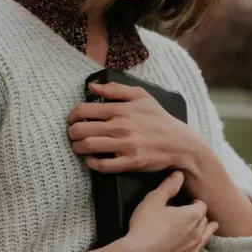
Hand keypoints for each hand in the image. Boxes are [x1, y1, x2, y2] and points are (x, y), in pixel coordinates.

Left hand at [67, 81, 201, 173]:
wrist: (180, 144)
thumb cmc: (159, 119)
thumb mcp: (142, 97)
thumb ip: (115, 90)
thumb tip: (92, 86)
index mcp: (121, 109)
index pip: (84, 110)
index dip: (72, 116)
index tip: (72, 120)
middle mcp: (121, 127)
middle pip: (81, 130)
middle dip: (71, 133)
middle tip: (73, 135)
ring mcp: (125, 146)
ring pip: (88, 146)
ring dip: (77, 148)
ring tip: (78, 147)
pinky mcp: (130, 162)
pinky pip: (102, 165)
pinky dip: (91, 163)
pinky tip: (91, 160)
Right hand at [121, 171, 217, 251]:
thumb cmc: (144, 228)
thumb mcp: (153, 200)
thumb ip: (168, 186)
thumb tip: (179, 175)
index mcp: (192, 215)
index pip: (201, 205)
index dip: (195, 203)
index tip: (190, 203)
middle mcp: (197, 232)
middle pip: (205, 220)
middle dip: (200, 216)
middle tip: (192, 214)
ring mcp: (193, 248)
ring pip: (206, 236)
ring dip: (204, 230)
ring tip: (204, 228)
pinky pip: (198, 251)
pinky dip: (197, 246)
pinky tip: (193, 246)